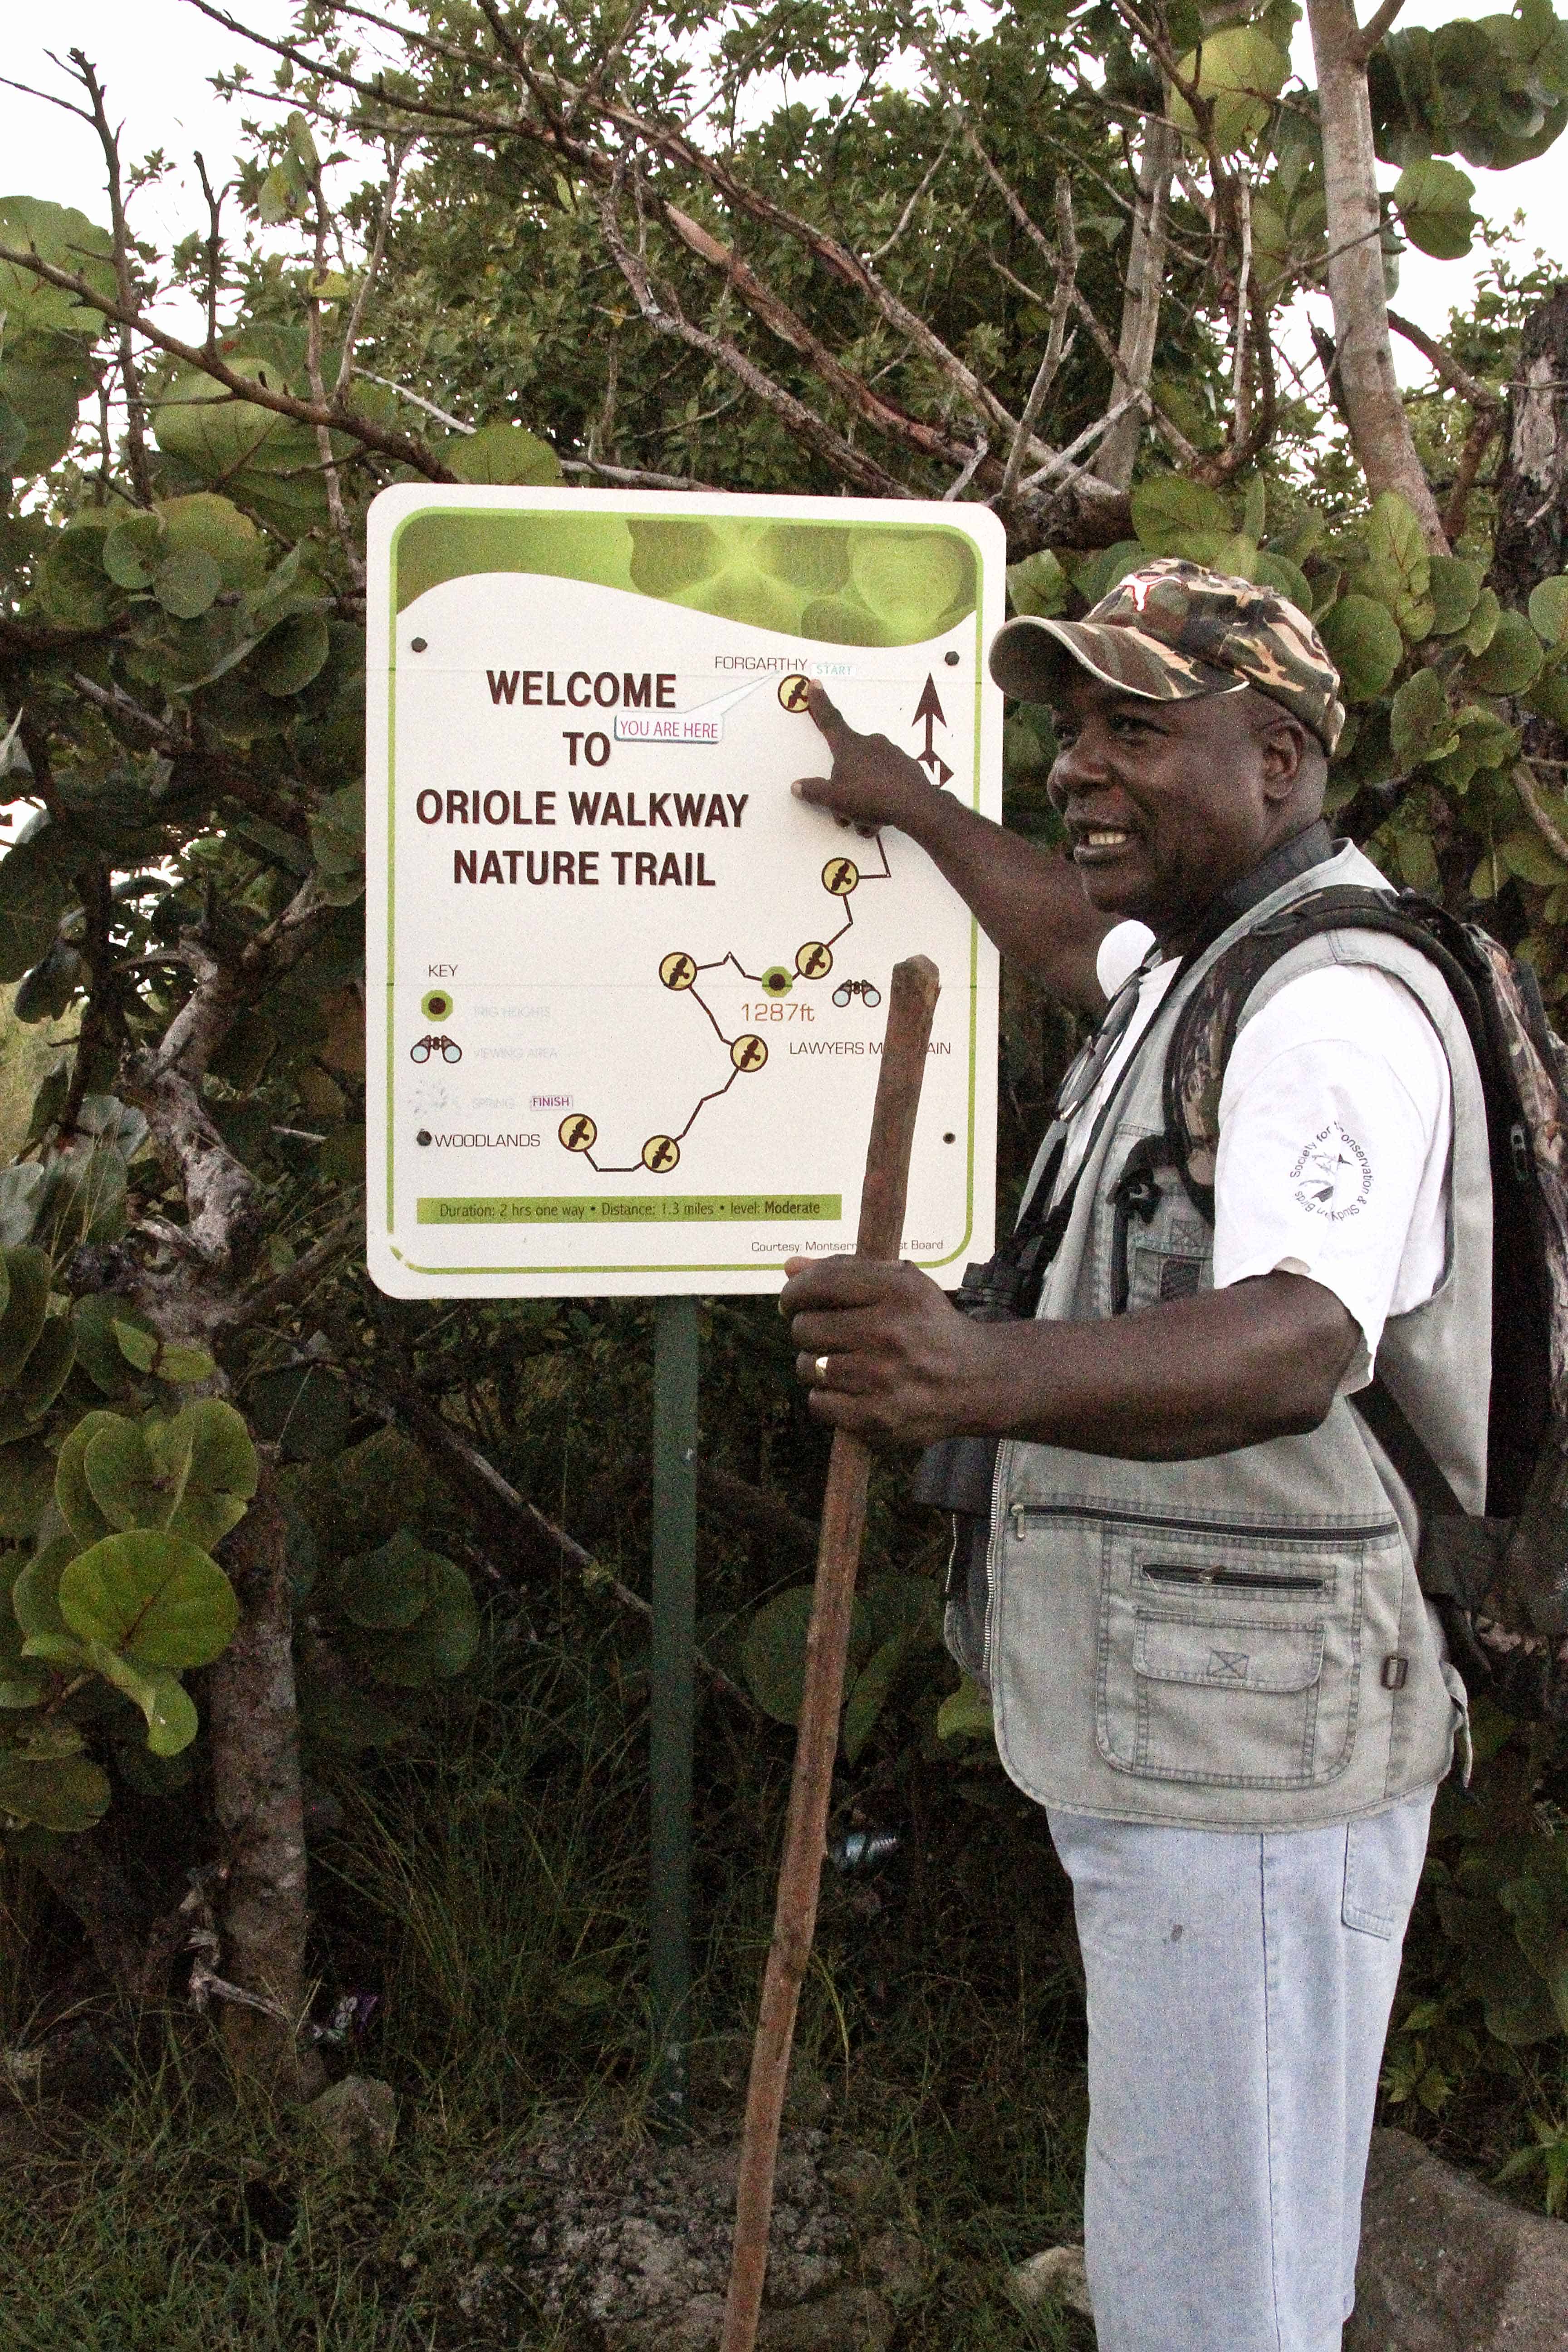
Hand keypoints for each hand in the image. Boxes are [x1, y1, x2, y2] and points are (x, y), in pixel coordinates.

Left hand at [781, 1253, 996, 1443]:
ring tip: (842, 1362)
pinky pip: (818, 1403)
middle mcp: (890, 1332)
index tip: (794, 1300)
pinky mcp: (876, 1417)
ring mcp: (882, 1378)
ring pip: (808, 1366)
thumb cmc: (929, 1326)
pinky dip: (827, 1397)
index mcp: (897, 1291)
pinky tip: (851, 1389)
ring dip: (816, 1364)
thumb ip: (845, 1269)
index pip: (818, 1284)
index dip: (794, 1292)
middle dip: (807, 1329)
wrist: (975, 1380)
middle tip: (826, 1334)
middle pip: (805, 1327)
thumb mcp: (901, 1284)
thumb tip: (789, 1267)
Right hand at [790, 682, 939, 835]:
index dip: (819, 703)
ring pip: (868, 779)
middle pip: (849, 766)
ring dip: (863, 803)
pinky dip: (882, 803)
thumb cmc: (868, 797)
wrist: (915, 806)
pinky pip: (887, 786)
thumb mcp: (834, 799)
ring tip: (866, 823)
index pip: (829, 720)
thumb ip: (814, 791)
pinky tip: (883, 819)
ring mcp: (892, 754)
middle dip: (845, 791)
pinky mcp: (908, 768)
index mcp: (849, 746)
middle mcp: (871, 744)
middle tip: (846, 814)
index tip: (815, 683)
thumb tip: (797, 786)